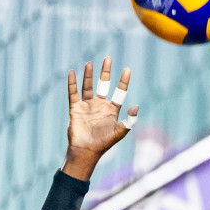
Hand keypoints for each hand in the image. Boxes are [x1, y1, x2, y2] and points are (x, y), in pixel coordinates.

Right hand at [64, 57, 137, 179]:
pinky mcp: (76, 108)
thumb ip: (130, 120)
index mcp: (111, 110)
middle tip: (108, 58)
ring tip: (90, 63)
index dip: (123, 81)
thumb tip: (137, 106)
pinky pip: (73, 93)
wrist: (86, 151)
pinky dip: (72, 83)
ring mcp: (87, 106)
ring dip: (89, 75)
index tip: (127, 69)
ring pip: (88, 86)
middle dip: (105, 72)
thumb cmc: (103, 143)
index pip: (119, 92)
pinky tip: (72, 73)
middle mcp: (99, 105)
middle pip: (103, 84)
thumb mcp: (120, 132)